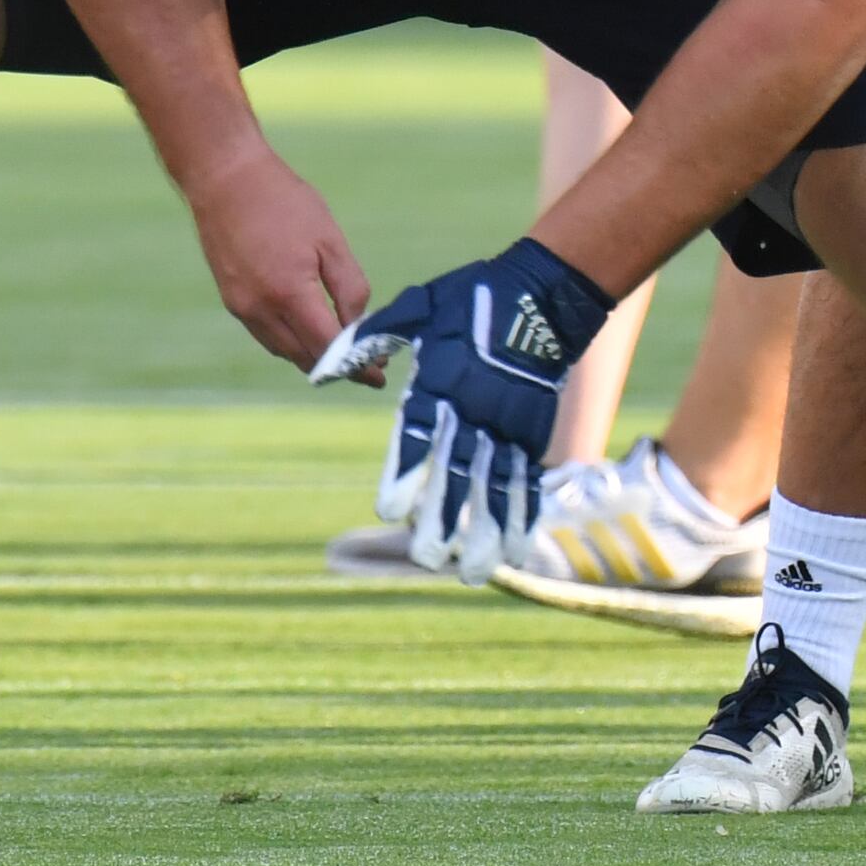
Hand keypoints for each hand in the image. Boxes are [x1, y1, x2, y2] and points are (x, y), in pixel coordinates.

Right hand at [187, 149, 370, 369]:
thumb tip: (360, 326)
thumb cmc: (285, 203)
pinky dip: (291, 343)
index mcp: (289, 294)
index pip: (328, 347)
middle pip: (305, 357)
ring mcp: (242, 309)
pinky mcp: (232, 302)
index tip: (378, 375)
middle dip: (338, 368)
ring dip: (314, 358)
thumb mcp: (330, 240)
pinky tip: (310, 334)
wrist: (226, 180)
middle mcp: (260, 310)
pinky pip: (267, 336)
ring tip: (344, 356)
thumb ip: (348, 288)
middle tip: (368, 367)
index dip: (356, 365)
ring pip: (284, 351)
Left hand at [308, 237, 615, 583]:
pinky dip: (520, 513)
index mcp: (440, 379)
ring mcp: (508, 422)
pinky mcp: (532, 430)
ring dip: (484, 529)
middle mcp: (474, 407)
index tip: (390, 509)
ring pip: (495, 483)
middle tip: (427, 558)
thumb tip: (322, 370)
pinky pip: (525, 477)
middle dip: (444, 517)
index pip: (419, 431)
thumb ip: (371, 339)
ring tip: (471, 570)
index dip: (406, 470)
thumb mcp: (419, 308)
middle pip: (458, 470)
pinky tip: (513, 547)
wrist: (544, 294)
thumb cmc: (472, 299)